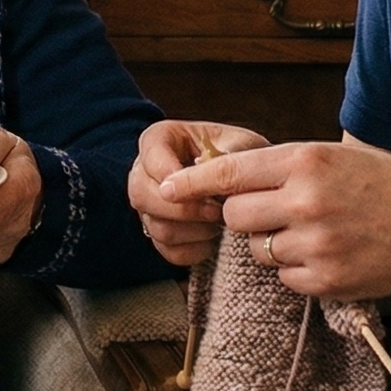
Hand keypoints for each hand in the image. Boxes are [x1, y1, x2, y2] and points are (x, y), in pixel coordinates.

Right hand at [127, 120, 268, 266]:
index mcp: (161, 139)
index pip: (150, 154)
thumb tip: (203, 167)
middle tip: (216, 210)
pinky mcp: (160, 234)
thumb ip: (226, 153)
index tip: (200, 188)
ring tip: (220, 221)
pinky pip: (168, 251)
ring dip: (194, 230)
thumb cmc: (241, 155)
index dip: (170, 173)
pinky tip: (215, 239)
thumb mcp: (241, 144)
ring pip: (157, 227)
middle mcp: (145, 172)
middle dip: (183, 209)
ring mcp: (149, 206)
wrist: (249, 180)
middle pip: (142, 195)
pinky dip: (196, 250)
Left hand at [160, 140, 390, 301]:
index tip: (166, 188)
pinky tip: (329, 255)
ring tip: (316, 233)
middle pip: (236, 216)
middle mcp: (306, 200)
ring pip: (258, 250)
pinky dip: (297, 270)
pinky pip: (283, 277)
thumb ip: (281, 165)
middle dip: (246, 217)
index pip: (230, 171)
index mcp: (306, 161)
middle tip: (279, 213)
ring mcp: (315, 243)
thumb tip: (222, 176)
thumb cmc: (384, 184)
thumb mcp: (334, 157)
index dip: (193, 182)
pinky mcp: (324, 280)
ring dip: (275, 245)